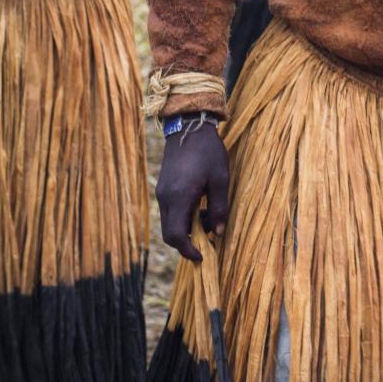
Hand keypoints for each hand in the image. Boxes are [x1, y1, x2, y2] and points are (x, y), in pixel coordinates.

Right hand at [156, 120, 228, 261]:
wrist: (188, 126)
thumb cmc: (208, 151)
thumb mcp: (220, 179)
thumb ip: (219, 207)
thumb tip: (219, 232)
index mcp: (179, 197)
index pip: (176, 236)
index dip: (188, 250)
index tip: (203, 256)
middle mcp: (165, 198)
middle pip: (169, 233)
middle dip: (187, 242)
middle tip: (208, 241)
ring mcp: (161, 192)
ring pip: (168, 222)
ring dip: (185, 228)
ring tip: (208, 218)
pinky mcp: (163, 187)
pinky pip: (169, 211)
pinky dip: (181, 217)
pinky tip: (199, 205)